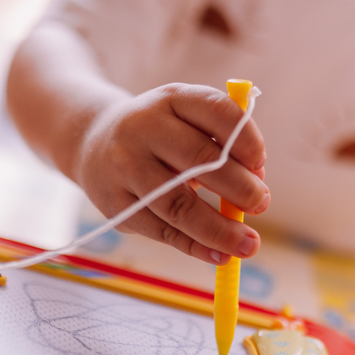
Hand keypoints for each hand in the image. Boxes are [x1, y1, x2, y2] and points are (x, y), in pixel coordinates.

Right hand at [75, 84, 268, 264]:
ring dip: (220, 229)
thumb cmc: (160, 135)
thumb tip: (257, 183)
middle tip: (261, 203)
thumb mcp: (186, 121)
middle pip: (199, 159)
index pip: (216, 111)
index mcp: (171, 99)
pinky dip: (196, 246)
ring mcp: (124, 167)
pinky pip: (162, 231)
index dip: (245, 138)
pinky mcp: (114, 205)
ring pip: (178, 205)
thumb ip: (223, 145)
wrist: (93, 142)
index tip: (261, 164)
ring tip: (249, 244)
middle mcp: (143, 128)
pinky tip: (221, 255)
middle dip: (239, 186)